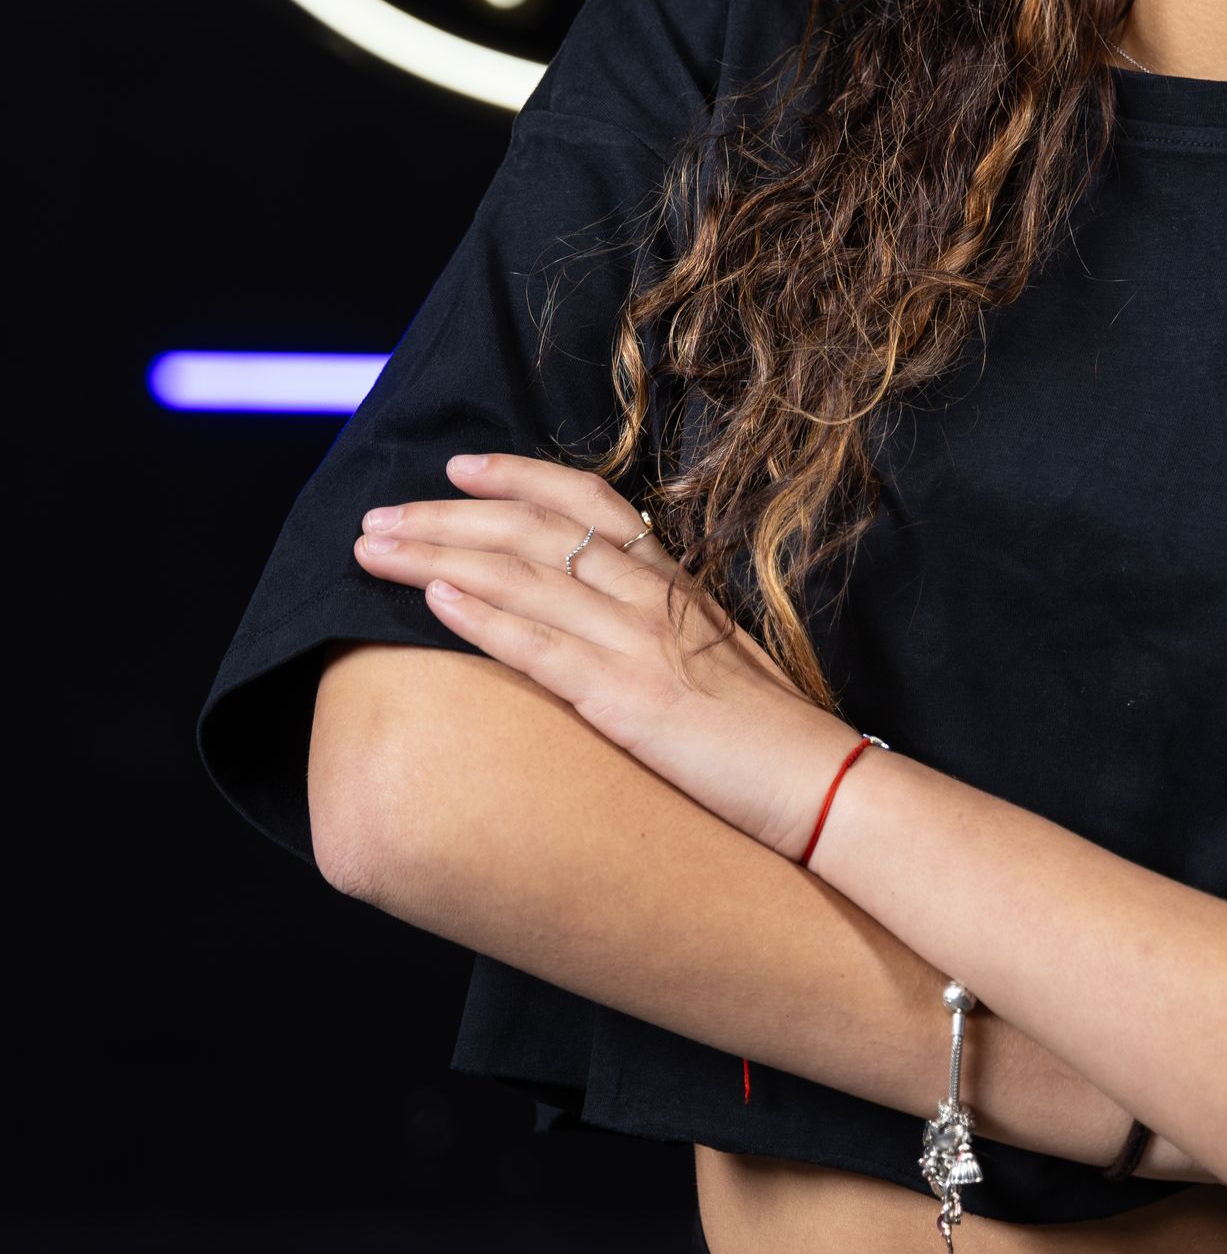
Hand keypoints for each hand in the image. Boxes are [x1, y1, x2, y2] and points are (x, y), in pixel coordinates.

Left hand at [352, 452, 857, 857]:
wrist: (826, 787)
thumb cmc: (777, 738)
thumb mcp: (721, 660)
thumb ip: (669, 631)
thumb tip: (616, 627)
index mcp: (675, 584)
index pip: (588, 502)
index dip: (517, 475)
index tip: (459, 465)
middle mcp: (653, 597)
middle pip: (534, 529)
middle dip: (446, 517)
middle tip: (377, 517)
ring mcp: (640, 643)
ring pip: (522, 575)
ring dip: (436, 555)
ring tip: (372, 550)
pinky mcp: (629, 698)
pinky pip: (541, 647)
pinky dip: (481, 617)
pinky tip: (431, 602)